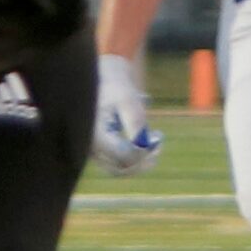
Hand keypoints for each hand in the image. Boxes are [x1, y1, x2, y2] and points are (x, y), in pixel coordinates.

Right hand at [93, 53, 162, 173]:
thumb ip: (135, 122)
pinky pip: (121, 164)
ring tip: (157, 140)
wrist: (102, 82)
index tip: (156, 136)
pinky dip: (137, 157)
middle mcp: (91, 148)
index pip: (122, 156)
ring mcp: (95, 153)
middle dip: (144, 158)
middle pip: (122, 167)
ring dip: (143, 160)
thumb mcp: (128, 100)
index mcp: (94, 134)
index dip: (142, 152)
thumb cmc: (115, 88)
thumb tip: (145, 146)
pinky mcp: (102, 153)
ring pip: (122, 169)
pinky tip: (150, 141)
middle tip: (159, 140)